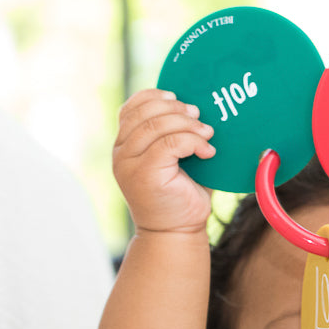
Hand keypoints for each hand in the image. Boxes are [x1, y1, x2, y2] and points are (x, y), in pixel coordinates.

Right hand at [113, 89, 214, 233]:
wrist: (176, 231)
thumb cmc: (180, 194)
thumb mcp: (174, 160)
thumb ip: (172, 134)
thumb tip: (195, 107)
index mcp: (124, 145)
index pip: (130, 108)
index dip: (153, 96)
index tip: (177, 97)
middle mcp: (121, 153)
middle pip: (144, 114)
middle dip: (175, 109)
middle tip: (198, 115)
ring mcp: (129, 164)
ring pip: (156, 127)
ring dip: (188, 125)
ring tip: (207, 133)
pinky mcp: (145, 174)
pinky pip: (169, 144)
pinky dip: (192, 142)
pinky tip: (207, 152)